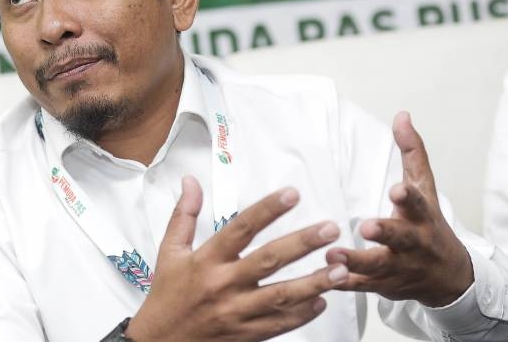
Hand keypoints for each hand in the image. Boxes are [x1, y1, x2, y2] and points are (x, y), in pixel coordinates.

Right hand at [125, 177, 347, 341]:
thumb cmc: (167, 295)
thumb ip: (184, 215)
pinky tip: (322, 300)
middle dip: (302, 244)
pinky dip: (303, 314)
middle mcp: (224, 285)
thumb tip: (191, 181)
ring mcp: (237, 312)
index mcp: (207, 260)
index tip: (292, 194)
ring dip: (314, 282)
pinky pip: (280, 324)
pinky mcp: (247, 335)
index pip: (241, 228)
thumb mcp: (169, 252)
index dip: (268, 210)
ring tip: (341, 269)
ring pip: (282, 296)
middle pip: (269, 260)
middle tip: (330, 229)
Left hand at [326, 111, 473, 307]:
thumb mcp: (426, 188)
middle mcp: (413, 244)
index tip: (396, 189)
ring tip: (332, 254)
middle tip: (368, 227)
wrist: (449, 277)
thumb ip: (412, 152)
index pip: (417, 204)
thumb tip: (401, 115)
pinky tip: (326, 278)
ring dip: (355, 262)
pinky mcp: (382, 285)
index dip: (408, 196)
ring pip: (377, 266)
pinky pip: (362, 287)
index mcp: (422, 217)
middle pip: (401, 239)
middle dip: (386, 233)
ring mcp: (398, 267)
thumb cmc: (430, 225)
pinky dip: (345, 284)